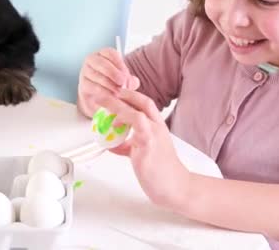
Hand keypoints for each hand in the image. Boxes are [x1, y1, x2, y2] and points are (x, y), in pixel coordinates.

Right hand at [77, 48, 139, 116]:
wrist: (99, 99)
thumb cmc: (112, 84)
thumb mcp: (123, 80)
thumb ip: (129, 79)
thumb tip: (134, 82)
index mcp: (103, 54)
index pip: (110, 53)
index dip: (119, 63)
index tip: (126, 74)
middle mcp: (92, 60)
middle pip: (101, 63)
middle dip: (113, 73)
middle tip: (122, 83)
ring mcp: (85, 71)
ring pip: (96, 75)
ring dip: (109, 84)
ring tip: (119, 92)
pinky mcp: (83, 84)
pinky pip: (92, 86)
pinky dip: (103, 92)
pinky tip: (111, 96)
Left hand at [98, 89, 190, 211]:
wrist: (176, 187)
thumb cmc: (161, 171)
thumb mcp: (143, 151)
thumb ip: (128, 145)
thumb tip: (111, 143)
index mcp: (157, 126)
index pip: (145, 103)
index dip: (130, 94)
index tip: (115, 92)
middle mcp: (157, 128)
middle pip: (143, 102)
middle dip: (122, 95)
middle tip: (103, 94)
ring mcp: (154, 137)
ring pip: (137, 114)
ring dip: (118, 108)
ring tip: (102, 107)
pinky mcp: (148, 148)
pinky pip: (135, 131)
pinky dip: (121, 128)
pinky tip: (111, 131)